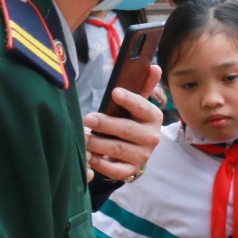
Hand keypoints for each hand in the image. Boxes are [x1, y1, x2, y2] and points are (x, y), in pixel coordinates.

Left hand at [83, 67, 162, 181]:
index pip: (143, 107)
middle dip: (107, 124)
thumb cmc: (131, 121)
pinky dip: (100, 164)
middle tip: (88, 119)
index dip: (130, 100)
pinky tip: (89, 156)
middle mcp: (151, 137)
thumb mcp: (137, 104)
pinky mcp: (131, 170)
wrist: (136, 150)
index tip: (115, 92)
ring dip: (98, 143)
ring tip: (83, 137)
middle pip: (128, 130)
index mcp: (153, 118)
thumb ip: (144, 85)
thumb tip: (154, 66)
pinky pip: (116, 171)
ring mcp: (142, 155)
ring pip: (118, 150)